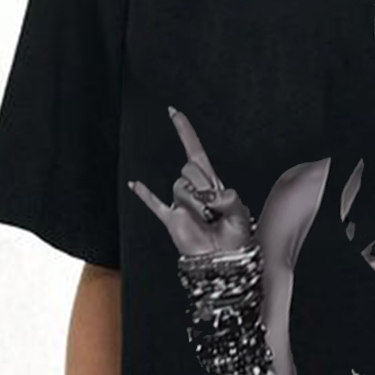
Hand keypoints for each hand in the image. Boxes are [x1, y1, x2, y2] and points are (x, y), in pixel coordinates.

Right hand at [128, 105, 252, 254]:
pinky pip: (154, 203)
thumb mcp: (241, 213)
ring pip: (180, 187)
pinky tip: (134, 184)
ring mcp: (181, 204)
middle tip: (214, 208)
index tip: (174, 113)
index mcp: (211, 185)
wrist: (225, 262)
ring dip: (195, 202)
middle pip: (189, 168)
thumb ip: (229, 198)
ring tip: (205, 219)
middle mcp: (194, 191)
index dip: (185, 132)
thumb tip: (208, 195)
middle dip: (203, 185)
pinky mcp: (172, 219)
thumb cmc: (236, 239)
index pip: (195, 152)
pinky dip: (144, 194)